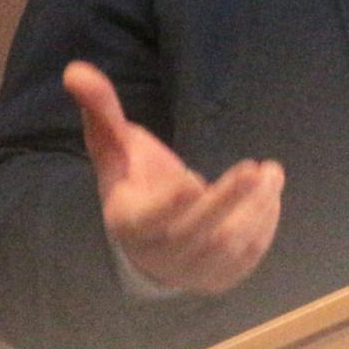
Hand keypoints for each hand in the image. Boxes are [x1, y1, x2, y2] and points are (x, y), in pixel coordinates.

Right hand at [63, 60, 283, 294]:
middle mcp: (157, 255)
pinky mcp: (219, 279)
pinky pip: (246, 258)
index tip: (190, 181)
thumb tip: (75, 70)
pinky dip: (264, 226)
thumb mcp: (114, 148)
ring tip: (272, 173)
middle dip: (226, 201)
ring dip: (255, 209)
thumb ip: (101, 109)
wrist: (150, 240)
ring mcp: (190, 272)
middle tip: (253, 169)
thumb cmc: (133, 182)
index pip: (145, 221)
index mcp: (128, 222)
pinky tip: (272, 194)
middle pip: (195, 233)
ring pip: (227, 246)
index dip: (166, 205)